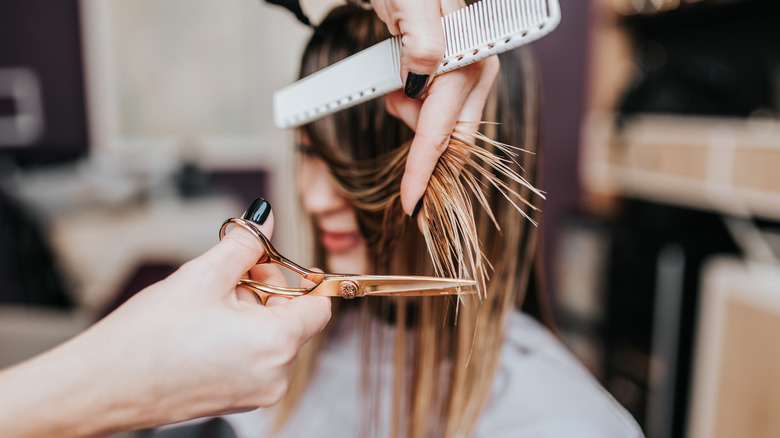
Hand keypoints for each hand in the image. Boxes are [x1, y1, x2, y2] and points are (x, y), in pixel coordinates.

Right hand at [0, 207, 330, 436]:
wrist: (100, 388)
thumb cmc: (146, 339)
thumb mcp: (203, 276)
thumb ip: (245, 243)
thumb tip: (266, 218)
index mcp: (277, 345)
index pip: (319, 307)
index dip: (299, 278)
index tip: (273, 264)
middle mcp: (275, 377)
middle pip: (293, 320)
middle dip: (266, 290)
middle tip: (229, 274)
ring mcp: (255, 394)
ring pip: (272, 338)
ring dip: (250, 312)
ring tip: (208, 303)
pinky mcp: (236, 401)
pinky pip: (254, 359)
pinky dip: (240, 337)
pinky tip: (204, 327)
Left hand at [371, 0, 499, 216]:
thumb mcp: (412, 5)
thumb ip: (423, 43)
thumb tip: (422, 77)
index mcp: (468, 62)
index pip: (443, 132)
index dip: (425, 172)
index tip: (412, 207)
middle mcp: (475, 73)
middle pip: (452, 140)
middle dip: (426, 163)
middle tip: (409, 193)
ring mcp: (466, 75)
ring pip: (443, 128)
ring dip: (413, 124)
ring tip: (393, 91)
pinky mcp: (453, 76)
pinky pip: (437, 113)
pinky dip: (414, 113)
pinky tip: (402, 92)